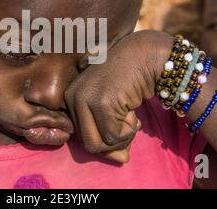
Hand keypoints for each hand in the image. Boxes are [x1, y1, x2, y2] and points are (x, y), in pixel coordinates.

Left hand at [65, 30, 172, 162]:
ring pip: (100, 144)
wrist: (145, 55)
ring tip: (132, 119)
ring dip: (123, 138)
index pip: (81, 135)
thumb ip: (110, 132)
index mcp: (71, 97)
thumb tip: (121, 160)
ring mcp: (85, 100)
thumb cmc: (130, 79)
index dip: (105, 139)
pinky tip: (134, 114)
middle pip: (88, 144)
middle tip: (131, 126)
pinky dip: (129, 131)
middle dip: (114, 143)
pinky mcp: (101, 104)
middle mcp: (73, 98)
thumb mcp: (113, 106)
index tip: (123, 127)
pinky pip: (114, 136)